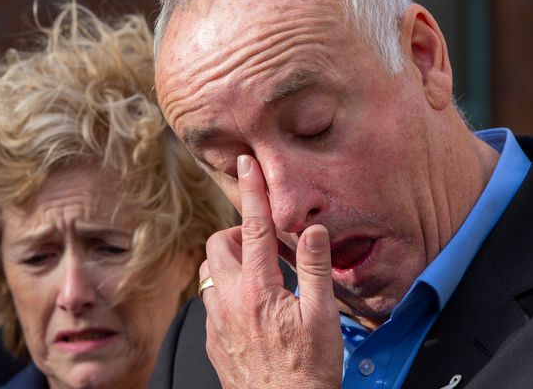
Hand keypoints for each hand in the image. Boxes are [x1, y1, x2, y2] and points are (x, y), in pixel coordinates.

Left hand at [199, 155, 342, 388]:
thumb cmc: (308, 371)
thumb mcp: (322, 318)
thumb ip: (316, 269)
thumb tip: (313, 230)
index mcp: (258, 290)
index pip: (253, 227)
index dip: (251, 191)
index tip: (246, 165)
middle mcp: (229, 301)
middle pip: (218, 244)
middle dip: (237, 232)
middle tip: (263, 244)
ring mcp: (217, 321)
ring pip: (209, 271)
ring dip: (229, 261)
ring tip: (257, 272)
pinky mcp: (212, 339)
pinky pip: (210, 299)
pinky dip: (226, 288)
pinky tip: (249, 304)